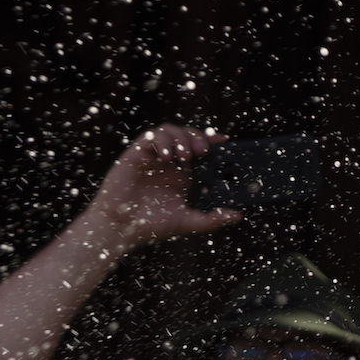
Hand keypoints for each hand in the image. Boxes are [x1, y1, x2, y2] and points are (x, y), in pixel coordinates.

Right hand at [81, 124, 243, 253]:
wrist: (122, 228)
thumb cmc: (151, 225)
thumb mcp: (187, 221)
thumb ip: (211, 219)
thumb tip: (237, 217)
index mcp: (182, 172)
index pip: (198, 148)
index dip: (211, 139)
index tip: (224, 140)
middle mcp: (168, 162)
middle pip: (186, 134)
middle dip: (197, 137)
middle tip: (202, 151)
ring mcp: (152, 156)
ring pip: (168, 131)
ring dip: (180, 138)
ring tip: (185, 155)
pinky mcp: (135, 155)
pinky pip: (148, 137)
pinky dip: (160, 141)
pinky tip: (167, 156)